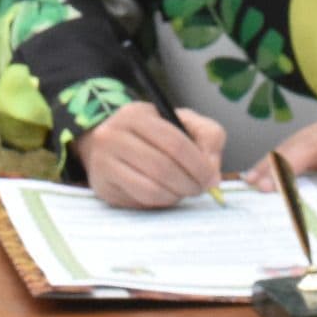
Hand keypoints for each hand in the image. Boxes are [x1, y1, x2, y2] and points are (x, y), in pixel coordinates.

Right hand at [71, 103, 227, 209]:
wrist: (110, 145)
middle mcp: (113, 136)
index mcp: (136, 115)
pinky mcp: (104, 187)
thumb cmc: (154, 135)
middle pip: (163, 168)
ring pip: (152, 189)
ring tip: (184, 191)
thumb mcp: (182, 122)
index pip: (174, 142)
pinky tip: (167, 194)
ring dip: (177, 195)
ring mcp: (104, 162)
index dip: (199, 164)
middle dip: (190, 183)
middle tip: (202, 188)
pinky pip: (141, 201)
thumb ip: (208, 136)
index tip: (212, 177)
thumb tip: (212, 171)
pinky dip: (162, 202)